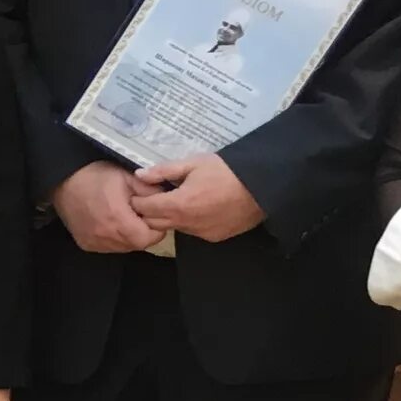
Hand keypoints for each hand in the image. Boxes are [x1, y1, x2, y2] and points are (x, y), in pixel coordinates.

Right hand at [52, 162, 163, 253]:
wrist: (65, 181)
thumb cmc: (97, 176)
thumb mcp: (128, 177)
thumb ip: (150, 190)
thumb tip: (166, 199)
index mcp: (119, 220)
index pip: (149, 238)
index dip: (155, 228)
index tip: (152, 216)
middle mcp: (107, 237)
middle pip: (137, 244)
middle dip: (143, 232)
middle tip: (138, 216)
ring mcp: (95, 243)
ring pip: (123, 247)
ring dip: (129, 237)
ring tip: (124, 218)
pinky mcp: (86, 244)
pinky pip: (108, 247)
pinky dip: (114, 239)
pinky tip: (110, 223)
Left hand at [129, 154, 263, 243]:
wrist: (262, 186)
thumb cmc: (227, 170)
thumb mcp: (194, 163)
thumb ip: (164, 171)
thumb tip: (139, 175)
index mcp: (179, 204)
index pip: (144, 209)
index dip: (137, 200)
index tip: (138, 192)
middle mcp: (187, 224)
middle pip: (154, 224)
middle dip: (149, 212)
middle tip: (154, 196)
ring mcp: (201, 233)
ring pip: (173, 228)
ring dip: (169, 218)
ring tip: (176, 200)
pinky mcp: (214, 237)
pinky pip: (192, 232)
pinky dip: (188, 222)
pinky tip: (197, 208)